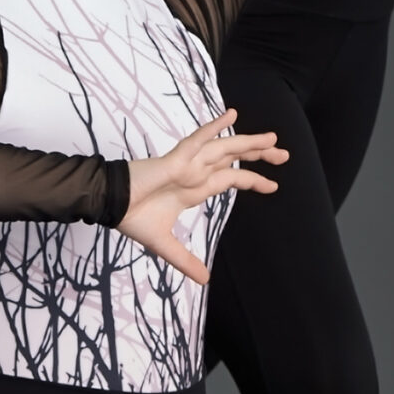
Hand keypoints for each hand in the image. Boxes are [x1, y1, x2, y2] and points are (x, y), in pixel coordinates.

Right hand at [117, 111, 287, 284]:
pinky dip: (215, 127)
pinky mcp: (175, 159)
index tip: (273, 186)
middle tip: (284, 155)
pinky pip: (198, 139)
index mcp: (193, 189)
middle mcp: (194, 173)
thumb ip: (185, 260)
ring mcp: (186, 164)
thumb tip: (204, 280)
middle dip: (259, 156)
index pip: (229, 180)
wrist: (108, 205)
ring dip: (248, 143)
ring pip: (224, 149)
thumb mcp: (165, 245)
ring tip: (272, 139)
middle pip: (233, 159)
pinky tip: (232, 114)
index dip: (252, 181)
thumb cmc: (131, 217)